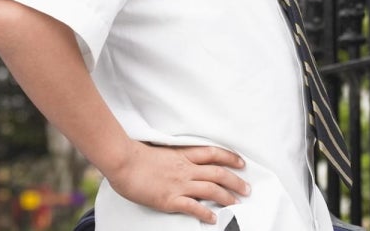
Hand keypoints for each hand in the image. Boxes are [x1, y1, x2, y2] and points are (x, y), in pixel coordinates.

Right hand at [104, 141, 248, 224]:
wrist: (122, 161)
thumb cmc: (134, 155)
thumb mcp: (158, 151)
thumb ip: (171, 157)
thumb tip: (174, 161)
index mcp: (182, 155)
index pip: (212, 153)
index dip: (230, 157)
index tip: (241, 162)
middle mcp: (185, 169)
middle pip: (218, 173)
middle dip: (235, 181)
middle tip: (246, 189)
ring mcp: (179, 184)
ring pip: (211, 189)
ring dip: (227, 197)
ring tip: (237, 203)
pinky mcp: (170, 199)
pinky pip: (193, 207)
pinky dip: (205, 213)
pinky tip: (213, 218)